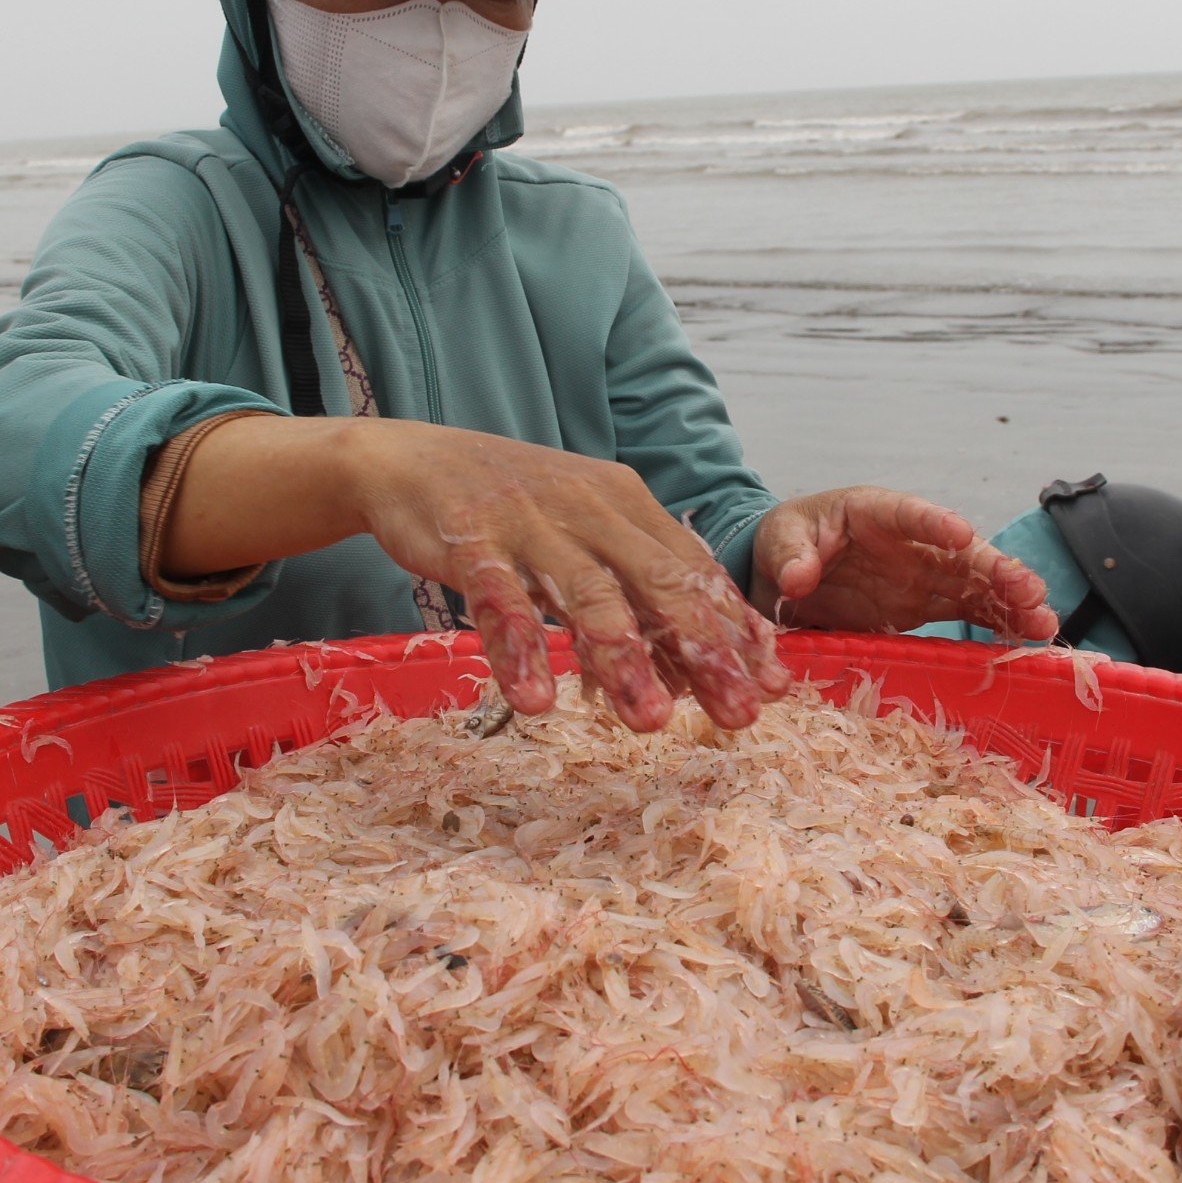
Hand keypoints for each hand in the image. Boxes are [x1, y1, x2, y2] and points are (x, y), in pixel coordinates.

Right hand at [352, 422, 794, 730]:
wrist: (407, 461)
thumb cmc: (509, 509)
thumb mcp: (584, 537)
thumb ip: (635, 595)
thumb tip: (699, 673)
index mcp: (625, 504)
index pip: (694, 569)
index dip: (735, 628)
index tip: (774, 685)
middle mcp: (589, 509)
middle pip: (660, 581)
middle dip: (704, 650)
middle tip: (740, 714)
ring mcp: (531, 524)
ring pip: (588, 595)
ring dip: (624, 659)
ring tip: (650, 721)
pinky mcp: (471, 542)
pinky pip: (500, 602)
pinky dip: (520, 651)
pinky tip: (536, 703)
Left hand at [754, 488, 1057, 640]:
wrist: (784, 569)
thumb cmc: (786, 539)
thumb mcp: (779, 540)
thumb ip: (790, 556)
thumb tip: (798, 578)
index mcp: (876, 512)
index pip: (910, 513)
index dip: (936, 523)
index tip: (961, 534)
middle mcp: (910, 542)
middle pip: (960, 553)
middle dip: (997, 571)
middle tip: (1032, 591)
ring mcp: (921, 575)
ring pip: (975, 585)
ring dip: (1010, 603)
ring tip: (1045, 623)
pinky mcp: (922, 605)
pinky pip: (966, 612)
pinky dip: (997, 625)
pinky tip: (1027, 639)